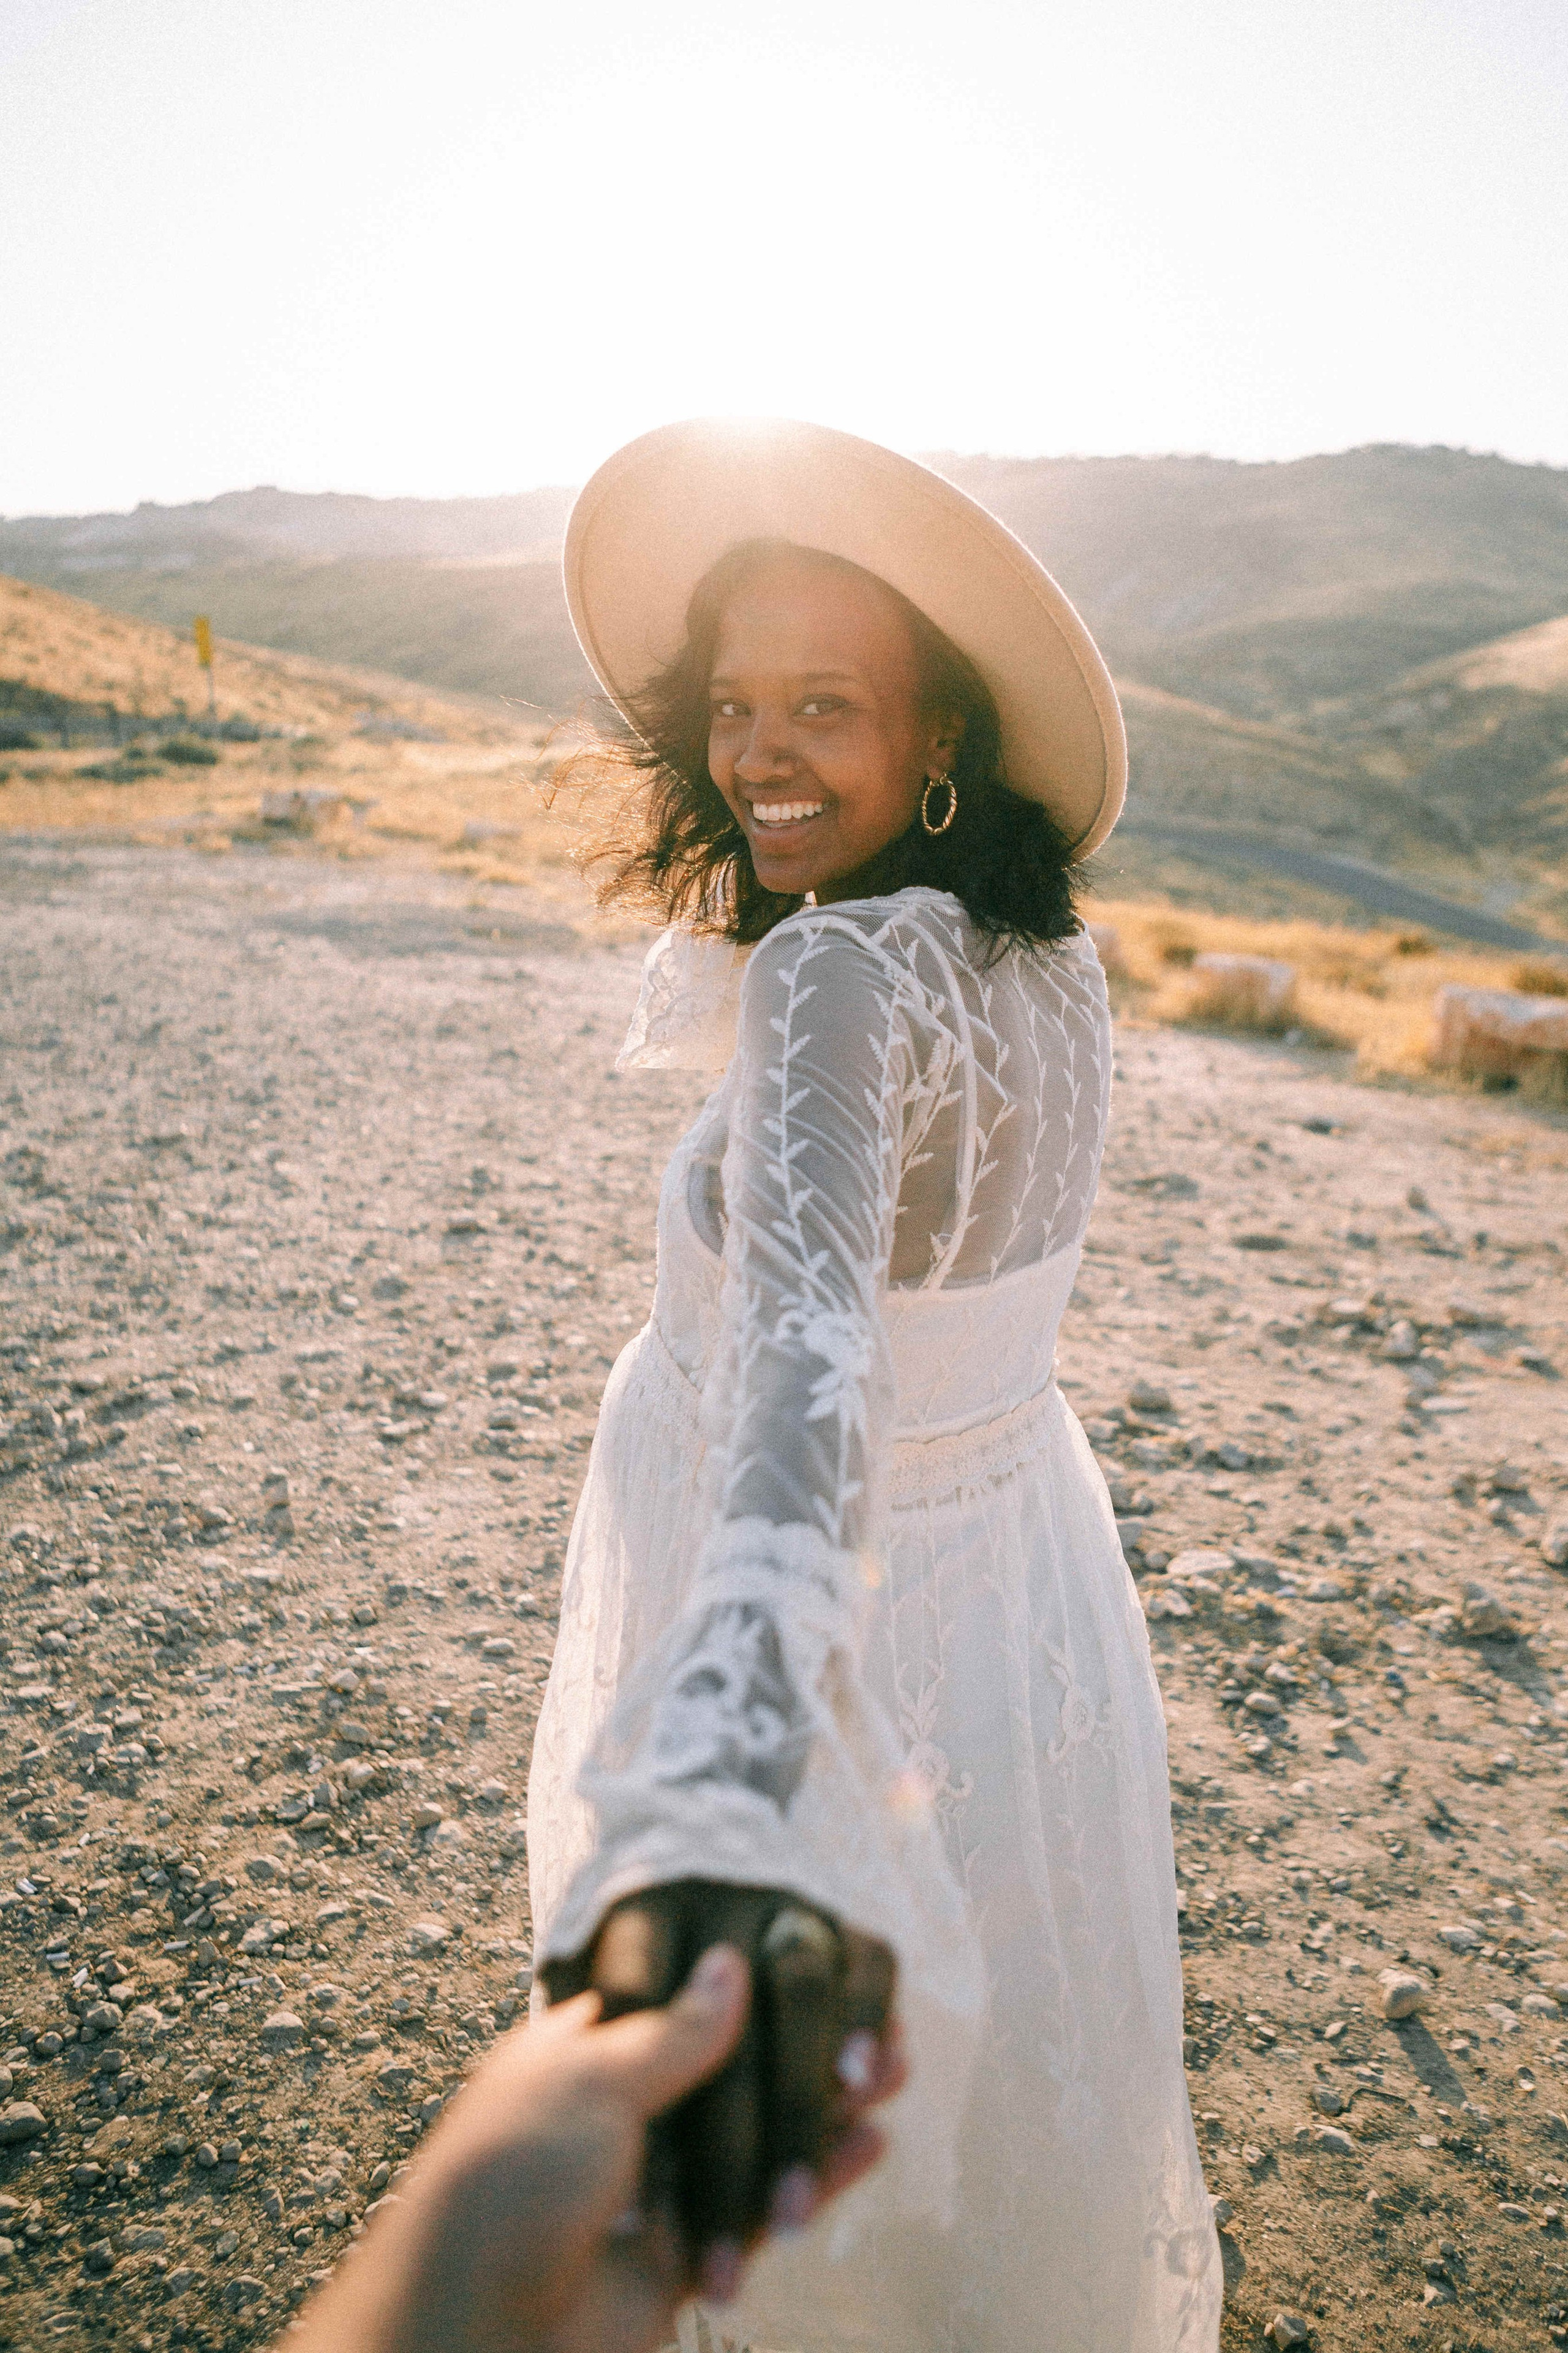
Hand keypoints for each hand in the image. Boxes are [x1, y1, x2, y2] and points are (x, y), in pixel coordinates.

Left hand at [282, 1944, 901, 2352]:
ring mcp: (658, 2180)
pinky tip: (870, 2141)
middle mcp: (624, 2107)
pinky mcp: (688, 2249)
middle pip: (732, 2063)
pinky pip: (764, 2201)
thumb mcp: (587, 2081)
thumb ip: (672, 2029)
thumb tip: (732, 1960)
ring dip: (825, 2104)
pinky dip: (820, 2171)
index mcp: (587, 2048)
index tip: (810, 1955)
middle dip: (803, 2045)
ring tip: (893, 2073)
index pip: (681, 1997)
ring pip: (757, 2129)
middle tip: (872, 2024)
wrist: (476, 2326)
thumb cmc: (512, 2178)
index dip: (748, 1982)